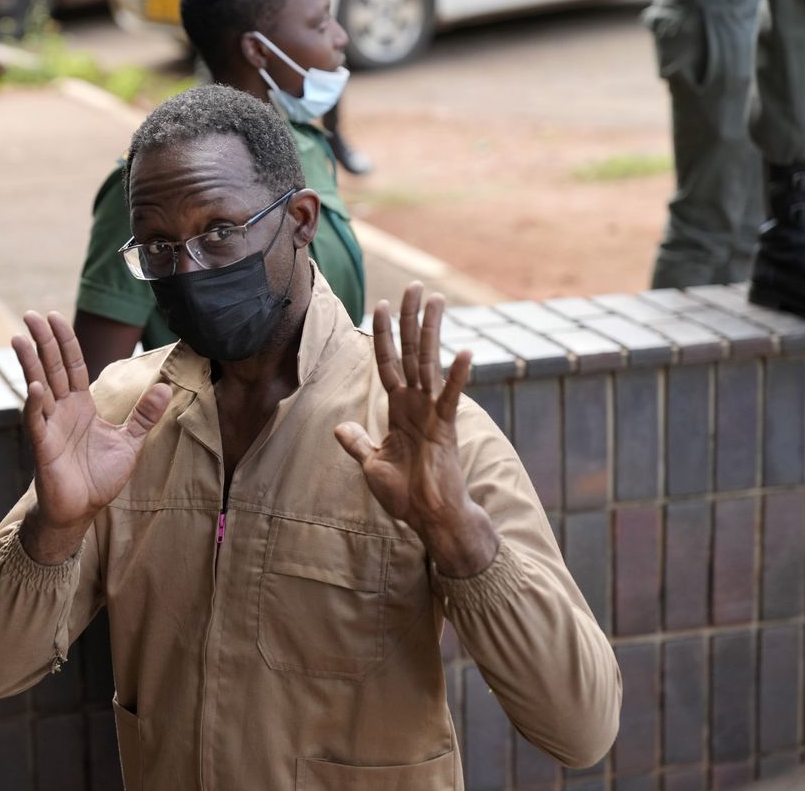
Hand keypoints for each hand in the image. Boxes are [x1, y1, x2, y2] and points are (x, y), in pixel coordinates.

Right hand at [12, 311, 171, 557]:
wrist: (82, 510)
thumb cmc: (99, 477)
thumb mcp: (129, 441)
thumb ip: (144, 415)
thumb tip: (165, 388)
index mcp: (81, 406)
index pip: (73, 365)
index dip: (65, 342)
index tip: (55, 316)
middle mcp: (62, 411)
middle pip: (52, 368)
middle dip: (42, 342)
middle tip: (31, 314)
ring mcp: (50, 427)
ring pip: (38, 388)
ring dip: (30, 364)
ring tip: (19, 338)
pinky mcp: (43, 447)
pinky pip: (37, 421)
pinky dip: (34, 404)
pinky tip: (34, 386)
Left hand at [334, 283, 497, 577]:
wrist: (429, 518)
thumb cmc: (405, 494)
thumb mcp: (371, 464)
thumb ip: (357, 443)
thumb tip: (340, 428)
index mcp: (399, 409)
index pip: (388, 363)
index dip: (383, 335)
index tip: (380, 304)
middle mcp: (417, 404)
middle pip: (411, 352)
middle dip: (410, 319)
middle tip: (413, 286)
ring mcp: (433, 413)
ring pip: (430, 363)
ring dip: (432, 331)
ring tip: (436, 300)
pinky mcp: (446, 428)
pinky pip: (451, 398)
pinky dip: (458, 376)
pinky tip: (465, 351)